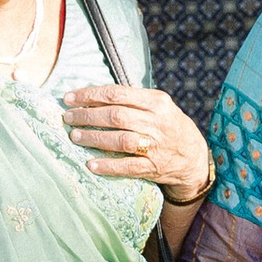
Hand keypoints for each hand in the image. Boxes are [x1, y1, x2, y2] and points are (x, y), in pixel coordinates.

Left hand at [61, 84, 215, 201]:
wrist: (194, 157)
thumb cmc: (169, 126)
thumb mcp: (158, 106)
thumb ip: (132, 100)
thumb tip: (93, 96)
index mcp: (157, 101)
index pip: (117, 94)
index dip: (90, 95)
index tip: (70, 98)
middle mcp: (157, 122)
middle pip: (116, 116)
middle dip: (87, 116)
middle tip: (68, 117)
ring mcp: (156, 145)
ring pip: (120, 140)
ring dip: (94, 138)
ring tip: (75, 136)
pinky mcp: (153, 167)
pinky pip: (128, 166)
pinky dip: (108, 166)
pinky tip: (90, 164)